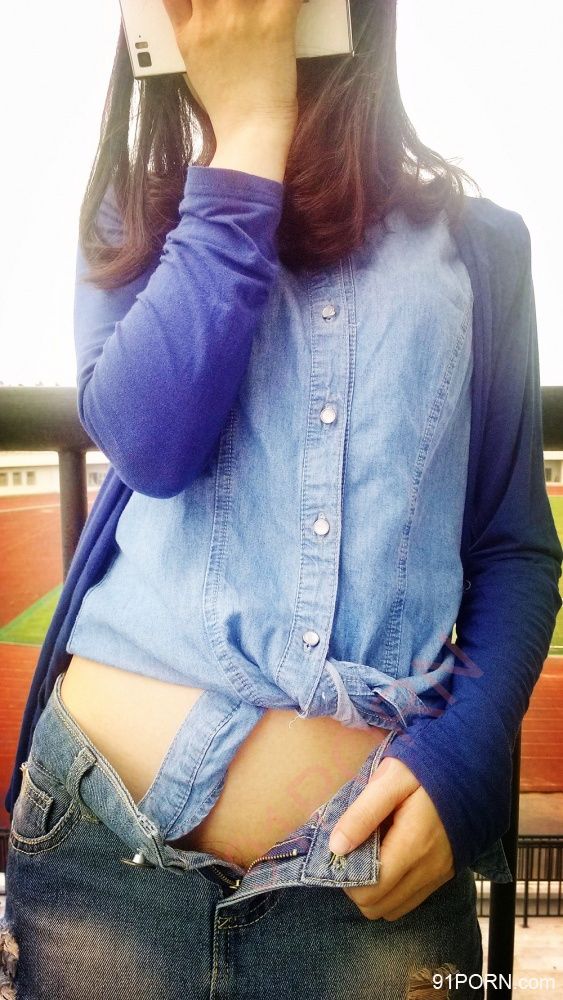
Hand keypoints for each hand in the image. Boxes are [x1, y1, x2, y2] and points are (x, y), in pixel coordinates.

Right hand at [162, 0, 300, 142]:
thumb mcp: (194, 67)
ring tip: (263, 5)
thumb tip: (194, 13)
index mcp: (190, 31)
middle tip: (237, 4)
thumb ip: (188, 31)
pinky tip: (301, 4)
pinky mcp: (275, 23)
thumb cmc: (227, 109)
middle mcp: (211, 18)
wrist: (250, 134)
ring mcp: (241, 18)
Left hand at [328, 756, 455, 920]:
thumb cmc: (425, 768)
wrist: (470, 766)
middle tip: (352, 850)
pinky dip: (393, 888)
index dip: (346, 877)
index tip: (341, 850)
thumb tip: (336, 848)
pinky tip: (390, 856)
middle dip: (356, 885)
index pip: (368, 892)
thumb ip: (362, 814)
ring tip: (370, 853)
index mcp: (413, 846)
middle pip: (377, 907)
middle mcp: (428, 869)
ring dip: (375, 889)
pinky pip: (410, 898)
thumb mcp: (390, 779)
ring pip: (393, 908)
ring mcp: (439, 874)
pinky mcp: (444, 873)